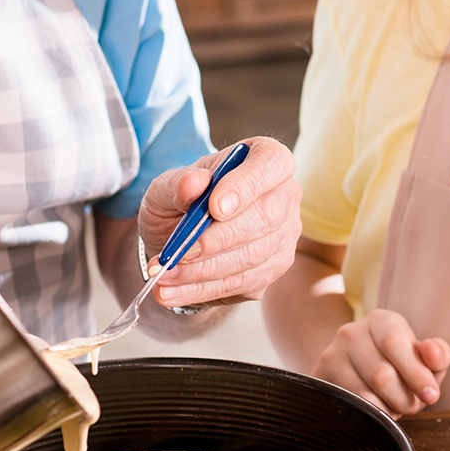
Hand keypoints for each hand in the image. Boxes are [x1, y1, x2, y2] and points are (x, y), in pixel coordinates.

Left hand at [139, 137, 301, 307]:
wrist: (179, 236)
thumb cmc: (180, 202)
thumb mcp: (165, 187)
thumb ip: (177, 184)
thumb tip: (194, 184)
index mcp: (264, 159)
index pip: (272, 163)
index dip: (247, 185)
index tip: (214, 208)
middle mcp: (284, 195)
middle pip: (266, 217)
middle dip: (218, 239)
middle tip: (179, 251)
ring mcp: (284, 235)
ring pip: (253, 256)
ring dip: (203, 271)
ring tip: (165, 274)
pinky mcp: (272, 269)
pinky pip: (241, 283)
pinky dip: (201, 290)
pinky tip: (172, 291)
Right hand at [311, 308, 449, 417]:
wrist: (357, 365)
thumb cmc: (400, 364)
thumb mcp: (424, 357)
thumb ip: (439, 355)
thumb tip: (432, 353)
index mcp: (380, 320)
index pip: (394, 342)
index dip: (415, 373)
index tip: (431, 395)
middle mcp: (351, 333)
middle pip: (380, 375)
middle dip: (404, 399)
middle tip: (411, 405)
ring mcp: (331, 356)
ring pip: (363, 395)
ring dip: (388, 410)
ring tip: (394, 406)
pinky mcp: (320, 379)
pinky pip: (348, 406)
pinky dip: (369, 415)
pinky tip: (377, 409)